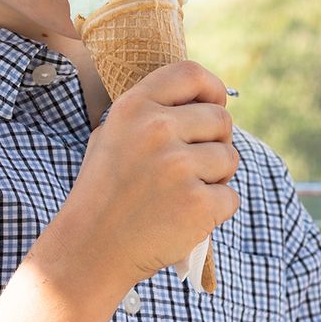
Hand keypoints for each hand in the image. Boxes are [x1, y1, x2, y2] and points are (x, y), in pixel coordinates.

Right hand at [52, 60, 239, 284]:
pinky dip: (216, 210)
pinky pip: (230, 197)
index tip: (214, 105)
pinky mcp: (196, 204)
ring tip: (183, 193)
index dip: (212, 89)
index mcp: (134, 107)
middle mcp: (156, 130)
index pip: (191, 73)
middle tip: (193, 166)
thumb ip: (151, 113)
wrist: (90, 248)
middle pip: (221, 119)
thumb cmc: (104, 191)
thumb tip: (201, 102)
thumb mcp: (112, 135)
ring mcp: (178, 167)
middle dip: (216, 142)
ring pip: (229, 158)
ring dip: (216, 177)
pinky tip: (185, 217)